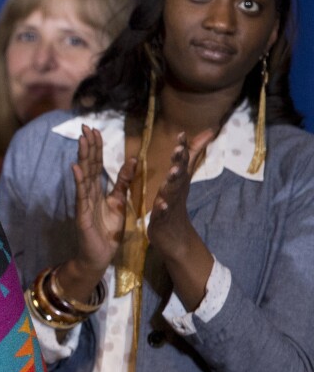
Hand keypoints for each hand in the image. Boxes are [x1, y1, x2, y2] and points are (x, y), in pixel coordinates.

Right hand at [72, 125, 136, 273]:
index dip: (97, 148)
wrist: (99, 256)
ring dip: (82, 157)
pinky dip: (78, 181)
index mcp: (97, 191)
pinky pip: (81, 195)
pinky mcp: (82, 214)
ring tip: (82, 140)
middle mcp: (88, 193)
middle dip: (88, 146)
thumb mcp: (120, 203)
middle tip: (85, 127)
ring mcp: (83, 202)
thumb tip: (133, 161)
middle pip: (89, 165)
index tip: (96, 130)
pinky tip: (76, 167)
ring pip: (83, 176)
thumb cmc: (107, 232)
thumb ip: (123, 183)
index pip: (97, 164)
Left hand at [147, 130, 213, 259]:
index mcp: (178, 181)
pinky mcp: (162, 219)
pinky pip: (162, 213)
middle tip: (179, 149)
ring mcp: (170, 204)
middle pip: (179, 174)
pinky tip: (162, 204)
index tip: (181, 133)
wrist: (176, 238)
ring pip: (171, 191)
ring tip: (174, 171)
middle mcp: (176, 191)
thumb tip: (208, 133)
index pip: (182, 162)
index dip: (182, 148)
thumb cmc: (176, 203)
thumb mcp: (182, 179)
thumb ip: (192, 156)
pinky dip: (163, 208)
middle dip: (179, 161)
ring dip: (173, 181)